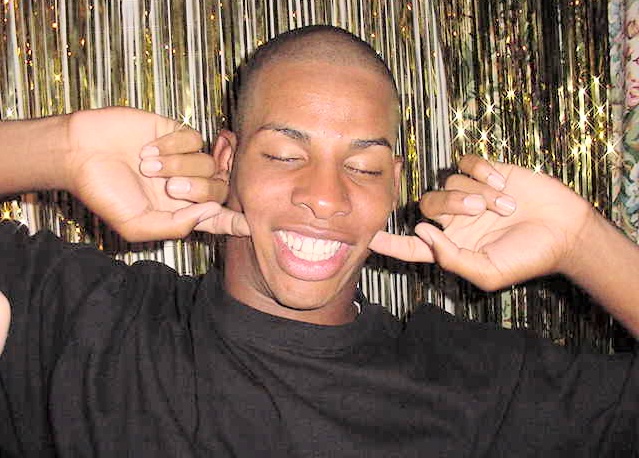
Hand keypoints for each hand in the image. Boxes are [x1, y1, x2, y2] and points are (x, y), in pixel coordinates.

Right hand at [66, 107, 247, 240]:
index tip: (251, 224)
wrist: (79, 152)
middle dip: (199, 189)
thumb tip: (211, 211)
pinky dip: (172, 144)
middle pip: (219, 190)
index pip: (218, 219)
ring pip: (209, 163)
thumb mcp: (136, 225)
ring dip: (178, 164)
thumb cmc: (103, 192)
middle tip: (170, 187)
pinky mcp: (176, 134)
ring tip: (146, 165)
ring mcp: (183, 160)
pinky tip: (148, 147)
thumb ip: (175, 226)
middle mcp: (187, 187)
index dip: (236, 222)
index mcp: (180, 212)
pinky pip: (194, 139)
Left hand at [370, 155, 595, 290]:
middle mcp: (454, 220)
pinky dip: (481, 171)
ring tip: (506, 204)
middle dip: (450, 204)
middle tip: (479, 210)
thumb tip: (422, 233)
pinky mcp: (484, 173)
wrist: (565, 230)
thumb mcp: (488, 272)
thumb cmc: (527, 257)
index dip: (387, 242)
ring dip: (477, 192)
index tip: (366, 235)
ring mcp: (468, 194)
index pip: (410, 246)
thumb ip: (452, 258)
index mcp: (451, 246)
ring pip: (449, 182)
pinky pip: (466, 163)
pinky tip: (503, 183)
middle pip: (427, 205)